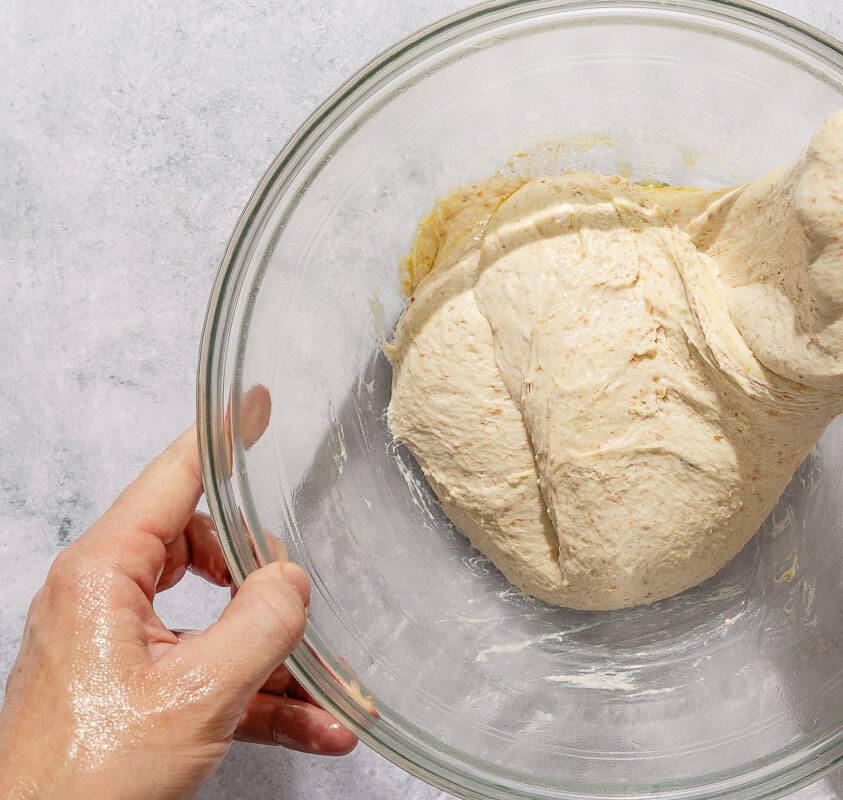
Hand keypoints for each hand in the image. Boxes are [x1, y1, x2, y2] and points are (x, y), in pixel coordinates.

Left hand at [0, 408, 355, 799]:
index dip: (223, 438)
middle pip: (203, 551)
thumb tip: (292, 581)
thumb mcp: (197, 694)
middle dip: (264, 582)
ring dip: (277, 656)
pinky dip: (262, 696)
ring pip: (216, 619)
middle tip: (301, 602)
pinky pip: (211, 671)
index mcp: (103, 574)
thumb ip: (260, 624)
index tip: (258, 404)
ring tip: (330, 685)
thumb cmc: (87, 779)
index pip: (173, 479)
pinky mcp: (134, 688)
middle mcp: (104, 597)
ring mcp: (118, 645)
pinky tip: (316, 726)